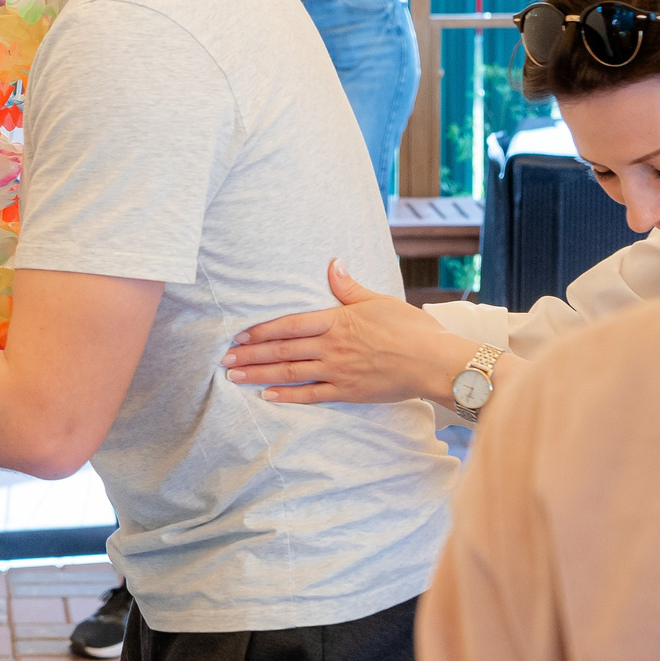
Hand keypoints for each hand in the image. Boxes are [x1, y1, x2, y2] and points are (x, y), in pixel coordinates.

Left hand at [221, 260, 472, 407]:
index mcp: (337, 321)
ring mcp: (338, 371)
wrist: (435, 362)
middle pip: (282, 349)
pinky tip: (266, 396)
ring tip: (234, 376)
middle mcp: (331, 347)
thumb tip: (333, 264)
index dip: (261, 330)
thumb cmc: (411, 329)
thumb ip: (349, 287)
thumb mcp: (378, 301)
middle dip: (250, 354)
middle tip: (224, 359)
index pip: (289, 325)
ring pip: (290, 372)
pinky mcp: (347, 392)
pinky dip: (287, 396)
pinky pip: (311, 395)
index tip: (239, 335)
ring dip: (259, 374)